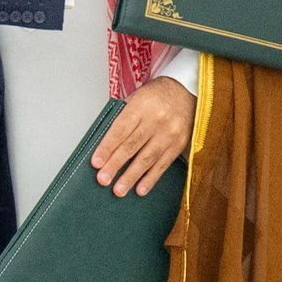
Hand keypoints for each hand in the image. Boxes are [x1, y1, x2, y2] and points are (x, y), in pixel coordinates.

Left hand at [92, 76, 195, 197]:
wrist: (185, 91)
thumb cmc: (155, 96)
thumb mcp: (136, 98)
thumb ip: (121, 118)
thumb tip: (104, 144)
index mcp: (142, 105)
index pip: (121, 129)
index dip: (107, 147)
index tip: (96, 162)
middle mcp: (157, 119)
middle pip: (132, 146)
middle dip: (115, 165)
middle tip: (103, 179)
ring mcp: (169, 133)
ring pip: (147, 158)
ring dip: (131, 176)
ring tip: (119, 190)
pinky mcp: (179, 144)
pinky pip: (163, 164)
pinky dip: (150, 179)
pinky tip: (140, 189)